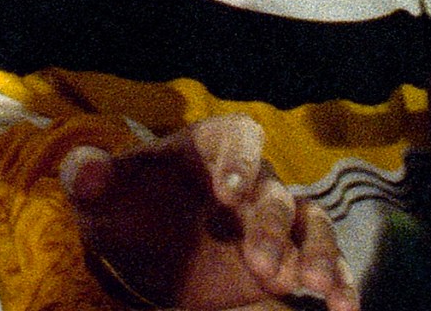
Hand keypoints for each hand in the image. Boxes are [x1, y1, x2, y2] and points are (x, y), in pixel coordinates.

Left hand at [65, 115, 355, 310]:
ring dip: (319, 252)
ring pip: (312, 224)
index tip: (228, 193)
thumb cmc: (125, 207)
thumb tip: (84, 172)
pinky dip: (341, 283)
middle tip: (262, 266)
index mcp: (212, 147)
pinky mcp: (290, 260)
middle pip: (275, 192)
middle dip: (271, 228)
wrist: (145, 247)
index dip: (239, 160)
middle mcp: (253, 178)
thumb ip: (89, 178)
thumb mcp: (99, 196)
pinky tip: (346, 308)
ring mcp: (276, 220)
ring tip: (318, 288)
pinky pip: (326, 264)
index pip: (240, 137)